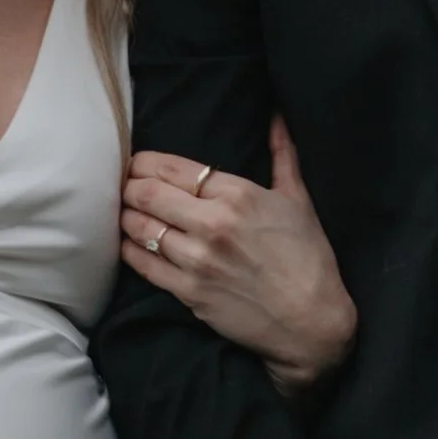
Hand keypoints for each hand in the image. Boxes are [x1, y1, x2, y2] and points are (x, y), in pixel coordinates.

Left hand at [121, 116, 356, 398]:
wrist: (312, 322)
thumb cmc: (309, 259)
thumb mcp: (298, 201)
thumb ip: (283, 155)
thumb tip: (276, 117)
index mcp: (237, 195)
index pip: (172, 168)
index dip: (144, 163)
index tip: (138, 164)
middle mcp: (212, 224)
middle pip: (147, 193)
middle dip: (129, 186)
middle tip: (125, 186)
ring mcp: (197, 260)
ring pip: (139, 228)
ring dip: (127, 216)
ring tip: (126, 212)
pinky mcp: (189, 293)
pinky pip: (143, 264)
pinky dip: (130, 250)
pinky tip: (130, 243)